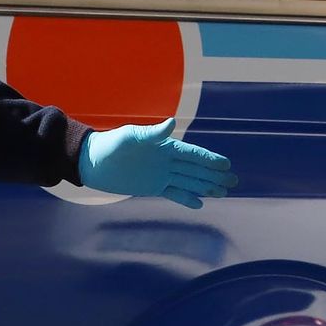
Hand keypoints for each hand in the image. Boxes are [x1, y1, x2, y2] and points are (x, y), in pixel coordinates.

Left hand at [79, 118, 236, 208]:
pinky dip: (186, 198)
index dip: (209, 159)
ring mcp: (160, 174)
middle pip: (195, 169)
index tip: (226, 165)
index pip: (192, 154)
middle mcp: (165, 161)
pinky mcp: (151, 186)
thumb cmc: (110, 144)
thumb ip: (152, 133)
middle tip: (234, 181)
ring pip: (188, 181)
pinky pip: (173, 193)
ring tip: (224, 192)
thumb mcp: (130, 136)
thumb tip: (172, 122)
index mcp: (164, 147)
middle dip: (214, 175)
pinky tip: (200, 202)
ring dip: (205, 186)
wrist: (91, 161)